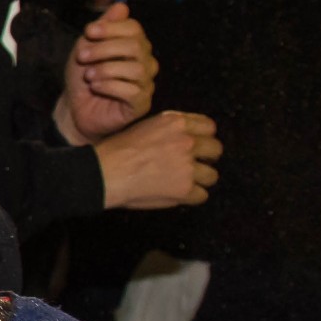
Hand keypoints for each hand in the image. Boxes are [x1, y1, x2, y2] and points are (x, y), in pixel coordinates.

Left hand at [54, 2, 156, 144]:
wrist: (76, 109)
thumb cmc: (84, 76)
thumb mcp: (87, 46)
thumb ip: (103, 26)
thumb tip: (121, 5)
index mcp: (134, 46)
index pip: (134, 28)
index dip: (111, 28)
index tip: (88, 32)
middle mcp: (146, 62)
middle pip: (135, 46)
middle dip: (104, 49)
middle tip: (81, 57)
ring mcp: (146, 84)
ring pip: (136, 68)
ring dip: (106, 69)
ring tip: (88, 75)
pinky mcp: (142, 104)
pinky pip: (133, 91)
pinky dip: (110, 86)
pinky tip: (96, 87)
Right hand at [94, 110, 220, 208]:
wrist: (104, 173)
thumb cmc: (116, 151)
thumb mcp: (145, 127)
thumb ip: (171, 130)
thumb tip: (191, 138)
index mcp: (175, 123)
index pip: (210, 127)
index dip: (204, 137)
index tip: (196, 145)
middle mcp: (186, 142)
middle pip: (216, 150)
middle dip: (206, 158)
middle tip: (191, 165)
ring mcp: (187, 166)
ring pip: (212, 175)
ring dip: (200, 180)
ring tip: (182, 182)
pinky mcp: (184, 189)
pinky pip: (202, 195)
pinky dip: (190, 197)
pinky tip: (176, 193)